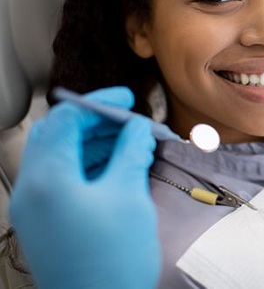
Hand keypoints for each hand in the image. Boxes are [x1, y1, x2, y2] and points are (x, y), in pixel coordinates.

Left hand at [9, 87, 159, 288]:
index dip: (98, 103)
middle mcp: (32, 190)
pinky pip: (62, 180)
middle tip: (130, 123)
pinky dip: (89, 166)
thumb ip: (131, 152)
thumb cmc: (113, 258)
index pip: (64, 119)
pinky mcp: (45, 223)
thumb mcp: (128, 195)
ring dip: (94, 144)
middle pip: (57, 136)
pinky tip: (119, 168)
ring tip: (131, 145)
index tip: (126, 100)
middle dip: (96, 124)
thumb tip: (137, 128)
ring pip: (59, 157)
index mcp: (47, 178)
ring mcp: (35, 208)